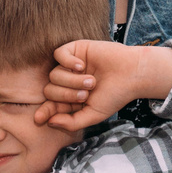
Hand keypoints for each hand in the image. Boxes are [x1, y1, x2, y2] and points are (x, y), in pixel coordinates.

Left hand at [36, 41, 171, 131]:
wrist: (132, 74)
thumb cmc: (115, 96)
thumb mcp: (94, 115)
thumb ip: (72, 122)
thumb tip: (49, 123)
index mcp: (71, 99)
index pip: (51, 106)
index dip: (44, 111)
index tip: (39, 119)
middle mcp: (68, 82)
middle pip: (50, 90)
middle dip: (66, 95)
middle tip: (86, 94)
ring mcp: (70, 66)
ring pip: (54, 75)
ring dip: (72, 81)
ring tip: (92, 81)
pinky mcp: (75, 49)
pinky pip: (58, 54)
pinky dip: (67, 62)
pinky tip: (82, 65)